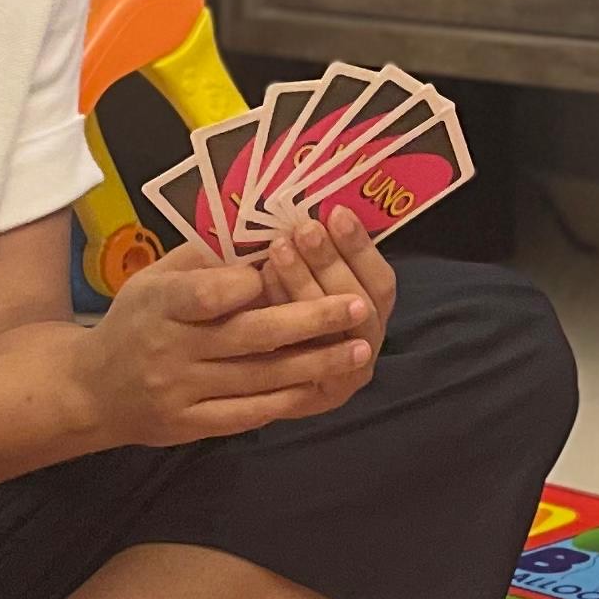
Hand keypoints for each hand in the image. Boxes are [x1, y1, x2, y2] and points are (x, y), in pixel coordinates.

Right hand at [72, 244, 371, 447]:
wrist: (91, 391)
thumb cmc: (135, 321)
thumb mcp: (153, 279)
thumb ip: (204, 263)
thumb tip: (265, 244)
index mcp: (160, 304)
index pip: (210, 293)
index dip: (251, 283)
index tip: (283, 263)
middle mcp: (171, 349)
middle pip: (250, 336)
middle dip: (311, 319)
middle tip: (358, 306)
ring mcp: (182, 392)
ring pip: (260, 378)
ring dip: (315, 363)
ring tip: (360, 348)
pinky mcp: (191, 425)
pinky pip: (248, 414)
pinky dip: (289, 400)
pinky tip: (323, 386)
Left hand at [246, 206, 399, 419]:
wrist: (218, 363)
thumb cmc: (256, 300)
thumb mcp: (285, 264)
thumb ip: (303, 242)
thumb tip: (303, 199)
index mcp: (369, 309)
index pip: (380, 281)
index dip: (361, 247)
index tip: (336, 212)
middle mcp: (364, 344)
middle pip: (362, 305)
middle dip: (332, 263)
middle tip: (303, 229)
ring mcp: (343, 375)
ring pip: (337, 333)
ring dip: (308, 288)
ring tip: (277, 251)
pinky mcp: (313, 399)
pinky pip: (307, 362)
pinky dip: (286, 326)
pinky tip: (262, 293)